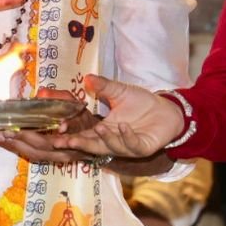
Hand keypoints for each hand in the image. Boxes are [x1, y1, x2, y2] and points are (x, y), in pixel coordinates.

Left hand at [0, 87, 101, 164]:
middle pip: (42, 148)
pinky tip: (7, 143)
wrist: (97, 136)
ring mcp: (61, 156)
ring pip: (37, 155)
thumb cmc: (81, 116)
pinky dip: (20, 150)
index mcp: (74, 133)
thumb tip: (41, 94)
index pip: (55, 136)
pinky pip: (36, 156)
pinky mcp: (55, 158)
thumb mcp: (73, 102)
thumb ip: (59, 98)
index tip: (19, 130)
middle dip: (22, 140)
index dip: (35, 136)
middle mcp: (67, 148)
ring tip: (0, 137)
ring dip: (17, 147)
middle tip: (4, 131)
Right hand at [56, 75, 184, 159]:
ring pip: (112, 147)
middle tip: (65, 141)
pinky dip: (127, 137)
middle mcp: (114, 141)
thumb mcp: (119, 91)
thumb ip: (103, 86)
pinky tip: (123, 126)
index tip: (58, 131)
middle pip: (93, 146)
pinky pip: (133, 145)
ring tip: (97, 128)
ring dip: (105, 139)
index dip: (71, 134)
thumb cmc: (142, 103)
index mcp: (105, 129)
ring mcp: (128, 146)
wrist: (168, 110)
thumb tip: (86, 77)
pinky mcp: (144, 148)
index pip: (84, 135)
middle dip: (79, 144)